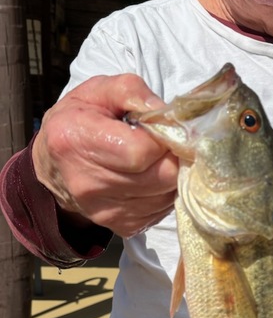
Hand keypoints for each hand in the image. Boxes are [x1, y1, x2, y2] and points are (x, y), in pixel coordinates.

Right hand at [33, 74, 179, 237]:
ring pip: (168, 194)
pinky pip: (163, 209)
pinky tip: (150, 176)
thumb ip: (131, 91)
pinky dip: (165, 192)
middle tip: (165, 142)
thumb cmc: (79, 121)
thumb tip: (166, 113)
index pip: (142, 150)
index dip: (163, 136)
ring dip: (172, 174)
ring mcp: (106, 211)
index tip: (162, 126)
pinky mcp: (123, 226)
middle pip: (162, 176)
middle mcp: (88, 183)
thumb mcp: (97, 91)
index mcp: (77, 141)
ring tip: (155, 158)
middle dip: (173, 155)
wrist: (54, 167)